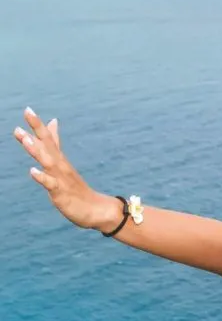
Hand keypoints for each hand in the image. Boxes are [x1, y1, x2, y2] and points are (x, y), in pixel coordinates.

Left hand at [14, 108, 120, 230]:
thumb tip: (53, 121)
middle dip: (37, 129)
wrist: (96, 210)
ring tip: (26, 139)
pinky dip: (42, 177)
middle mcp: (60, 166)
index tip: (28, 109)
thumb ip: (55, 143)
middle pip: (47, 144)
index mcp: (59, 160)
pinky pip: (51, 184)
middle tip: (28, 112)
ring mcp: (61, 179)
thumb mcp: (63, 163)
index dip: (38, 125)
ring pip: (48, 162)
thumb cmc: (76, 188)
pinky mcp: (61, 193)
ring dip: (37, 150)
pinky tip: (32, 171)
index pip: (48, 139)